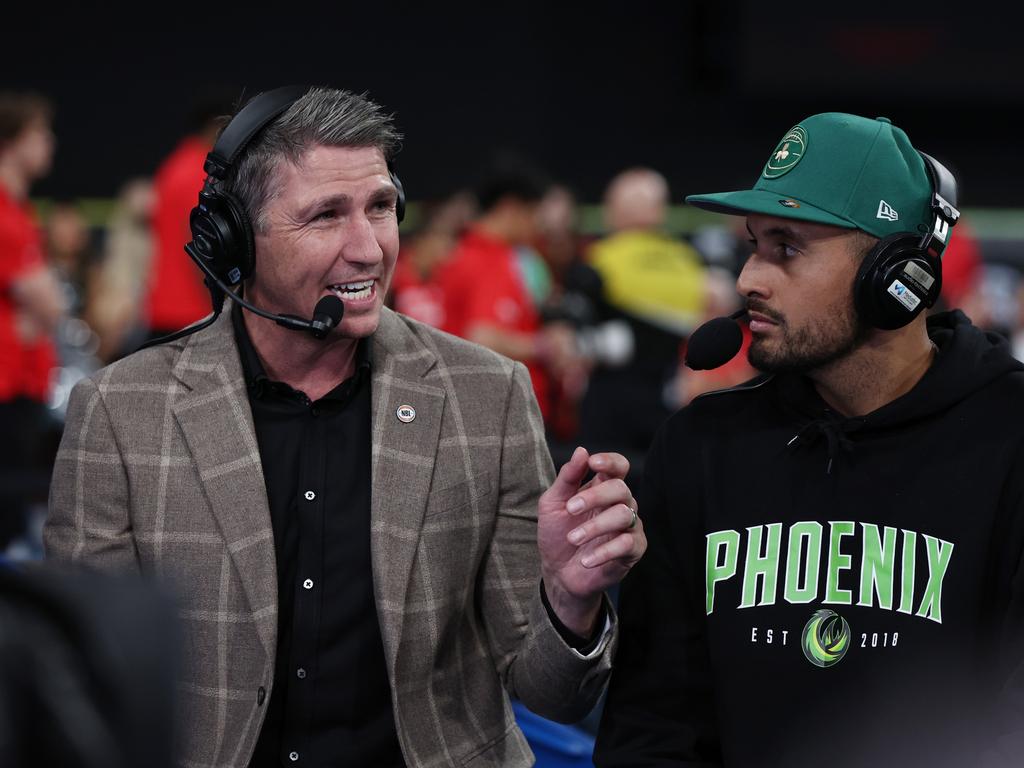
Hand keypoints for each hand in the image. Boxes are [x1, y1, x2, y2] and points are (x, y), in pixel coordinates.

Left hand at [537, 446, 646, 636]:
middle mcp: (621, 504)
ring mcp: (629, 526)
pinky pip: (626, 544)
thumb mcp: (553, 503)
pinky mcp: (633, 550)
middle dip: (594, 496)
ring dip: (595, 526)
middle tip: (570, 509)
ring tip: (572, 538)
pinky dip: (604, 551)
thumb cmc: (557, 533)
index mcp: (603, 488)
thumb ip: (567, 478)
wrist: (558, 573)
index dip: (610, 461)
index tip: (593, 463)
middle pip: (620, 488)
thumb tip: (581, 451)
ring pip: (625, 515)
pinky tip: (585, 559)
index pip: (619, 466)